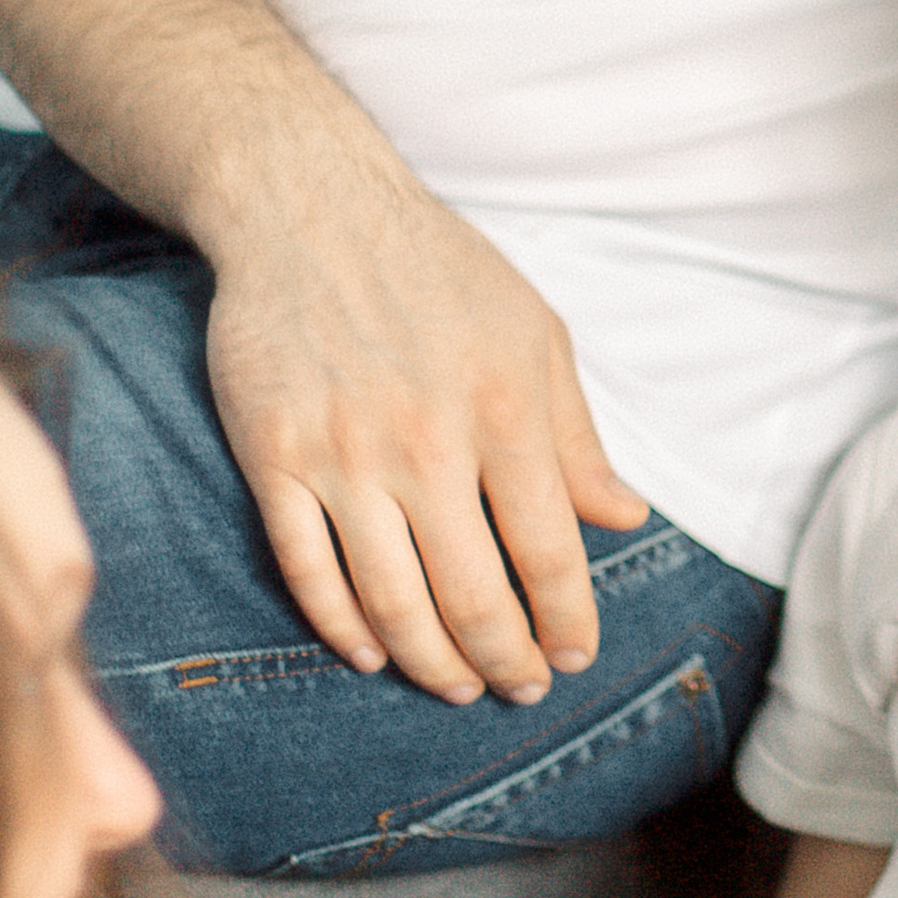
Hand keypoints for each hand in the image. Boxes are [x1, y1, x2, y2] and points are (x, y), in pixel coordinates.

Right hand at [204, 149, 646, 703]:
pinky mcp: (273, 458)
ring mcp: (343, 455)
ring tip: (460, 686)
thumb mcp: (534, 334)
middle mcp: (426, 443)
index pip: (550, 552)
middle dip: (507, 661)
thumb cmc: (437, 271)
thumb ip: (576, 436)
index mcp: (505, 411)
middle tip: (521, 688)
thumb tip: (624, 515)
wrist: (309, 209)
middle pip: (474, 596)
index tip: (574, 656)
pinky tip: (374, 653)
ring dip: (433, 664)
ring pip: (392, 603)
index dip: (568, 620)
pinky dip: (344, 628)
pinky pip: (308, 571)